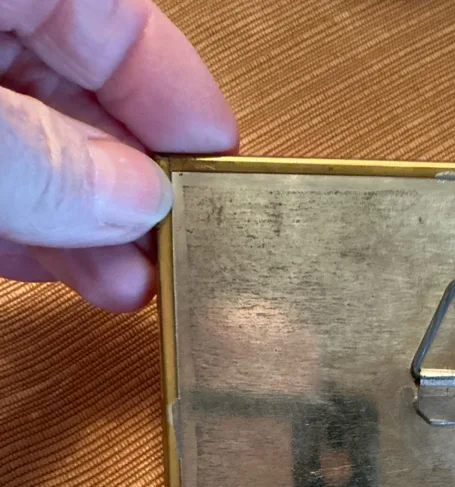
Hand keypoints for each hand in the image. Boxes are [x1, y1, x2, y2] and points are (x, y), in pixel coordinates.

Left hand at [0, 0, 236, 310]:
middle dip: (129, 186)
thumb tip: (133, 201)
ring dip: (84, 224)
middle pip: (80, 94)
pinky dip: (24, 224)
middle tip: (172, 248)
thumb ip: (45, 161)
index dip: (180, 97)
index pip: (117, 19)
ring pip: (33, 147)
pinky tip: (60, 267)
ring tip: (123, 282)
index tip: (221, 169)